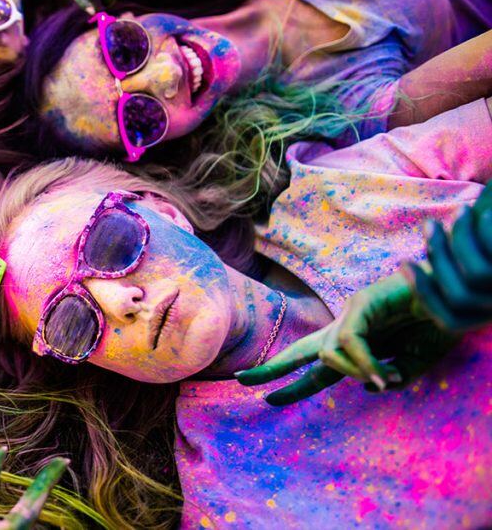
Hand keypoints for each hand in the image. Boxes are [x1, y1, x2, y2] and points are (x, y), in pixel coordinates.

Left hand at [235, 272, 458, 405]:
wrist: (456, 297)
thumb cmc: (435, 326)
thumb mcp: (411, 364)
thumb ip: (387, 377)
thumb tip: (370, 387)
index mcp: (354, 345)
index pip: (315, 369)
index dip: (292, 385)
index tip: (267, 399)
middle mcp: (345, 329)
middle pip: (300, 352)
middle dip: (271, 368)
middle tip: (242, 381)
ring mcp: (350, 314)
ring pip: (327, 354)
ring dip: (352, 372)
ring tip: (386, 378)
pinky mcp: (361, 303)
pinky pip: (349, 341)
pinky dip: (363, 362)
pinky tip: (383, 374)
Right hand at [409, 182, 491, 331]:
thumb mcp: (489, 265)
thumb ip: (464, 272)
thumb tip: (420, 270)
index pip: (452, 321)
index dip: (424, 294)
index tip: (405, 263)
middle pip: (459, 297)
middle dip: (437, 259)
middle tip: (428, 224)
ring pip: (474, 276)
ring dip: (457, 240)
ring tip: (460, 212)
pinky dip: (480, 231)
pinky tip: (482, 211)